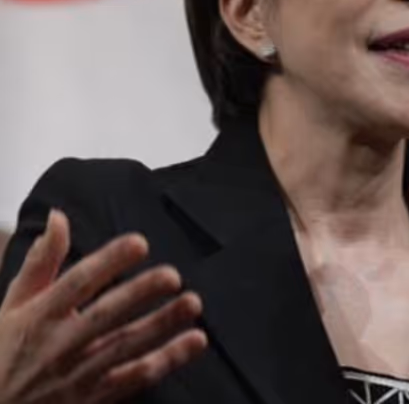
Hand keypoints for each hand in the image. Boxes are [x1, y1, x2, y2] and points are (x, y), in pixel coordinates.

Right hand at [0, 210, 205, 403]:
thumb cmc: (3, 353)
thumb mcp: (11, 307)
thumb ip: (40, 263)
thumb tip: (59, 218)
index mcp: (38, 317)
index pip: (76, 283)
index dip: (108, 261)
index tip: (139, 243)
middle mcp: (58, 345)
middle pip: (104, 315)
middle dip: (139, 293)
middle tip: (172, 275)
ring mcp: (77, 374)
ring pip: (125, 346)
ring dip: (162, 325)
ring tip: (192, 303)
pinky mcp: (94, 396)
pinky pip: (135, 377)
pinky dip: (168, 359)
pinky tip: (195, 341)